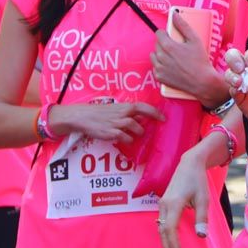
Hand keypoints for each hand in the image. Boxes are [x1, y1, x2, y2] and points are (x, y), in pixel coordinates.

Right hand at [50, 101, 164, 142]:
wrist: (83, 117)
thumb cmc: (101, 113)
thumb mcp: (116, 110)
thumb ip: (129, 114)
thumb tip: (142, 119)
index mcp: (124, 106)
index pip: (143, 106)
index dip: (155, 112)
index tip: (164, 118)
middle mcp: (122, 113)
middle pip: (142, 115)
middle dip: (150, 121)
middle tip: (156, 126)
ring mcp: (117, 123)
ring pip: (135, 127)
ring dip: (139, 132)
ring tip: (137, 135)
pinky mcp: (110, 132)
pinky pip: (125, 137)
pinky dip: (128, 140)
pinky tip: (127, 140)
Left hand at [151, 13, 223, 106]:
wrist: (202, 81)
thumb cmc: (200, 60)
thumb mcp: (195, 40)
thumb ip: (183, 25)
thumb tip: (174, 14)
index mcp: (168, 46)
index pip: (159, 34)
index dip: (166, 34)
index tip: (172, 37)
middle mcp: (161, 57)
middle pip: (157, 44)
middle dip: (164, 43)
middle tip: (177, 48)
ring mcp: (159, 68)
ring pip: (154, 55)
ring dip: (161, 54)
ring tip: (173, 57)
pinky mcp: (159, 77)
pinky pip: (155, 67)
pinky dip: (161, 65)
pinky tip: (172, 66)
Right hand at [157, 151, 209, 247]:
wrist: (189, 164)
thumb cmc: (198, 180)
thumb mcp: (204, 198)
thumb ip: (202, 217)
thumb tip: (201, 236)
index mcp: (174, 203)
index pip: (170, 228)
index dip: (173, 244)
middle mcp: (164, 204)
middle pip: (162, 230)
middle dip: (167, 247)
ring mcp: (162, 203)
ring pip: (160, 227)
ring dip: (165, 242)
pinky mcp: (163, 203)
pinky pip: (161, 221)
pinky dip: (165, 233)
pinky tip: (170, 241)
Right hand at [225, 48, 247, 134]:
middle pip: (236, 58)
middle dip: (234, 60)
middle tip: (240, 69)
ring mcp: (245, 85)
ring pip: (230, 74)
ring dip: (232, 76)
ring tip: (239, 83)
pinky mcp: (241, 99)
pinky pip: (232, 91)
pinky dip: (233, 89)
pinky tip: (239, 92)